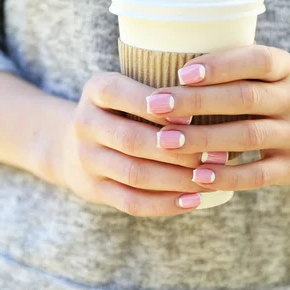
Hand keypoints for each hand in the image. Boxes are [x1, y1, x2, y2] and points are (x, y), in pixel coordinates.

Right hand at [50, 72, 211, 216]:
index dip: (156, 106)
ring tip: (210, 179)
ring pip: (135, 174)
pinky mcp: (94, 190)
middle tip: (215, 155)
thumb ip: (162, 90)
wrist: (74, 144)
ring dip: (177, 179)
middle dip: (177, 150)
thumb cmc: (124, 109)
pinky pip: (131, 202)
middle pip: (132, 140)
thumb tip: (215, 101)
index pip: (121, 94)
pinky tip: (194, 200)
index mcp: (96, 89)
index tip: (192, 115)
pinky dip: (165, 203)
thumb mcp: (130, 86)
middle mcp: (85, 123)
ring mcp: (86, 159)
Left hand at [145, 45, 289, 190]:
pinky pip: (257, 173)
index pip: (257, 60)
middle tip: (156, 106)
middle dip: (198, 101)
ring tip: (166, 141)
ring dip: (204, 139)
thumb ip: (230, 69)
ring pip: (248, 135)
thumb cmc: (273, 96)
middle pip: (246, 97)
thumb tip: (162, 65)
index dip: (220, 65)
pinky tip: (196, 175)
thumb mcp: (266, 74)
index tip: (180, 72)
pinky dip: (226, 175)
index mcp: (285, 67)